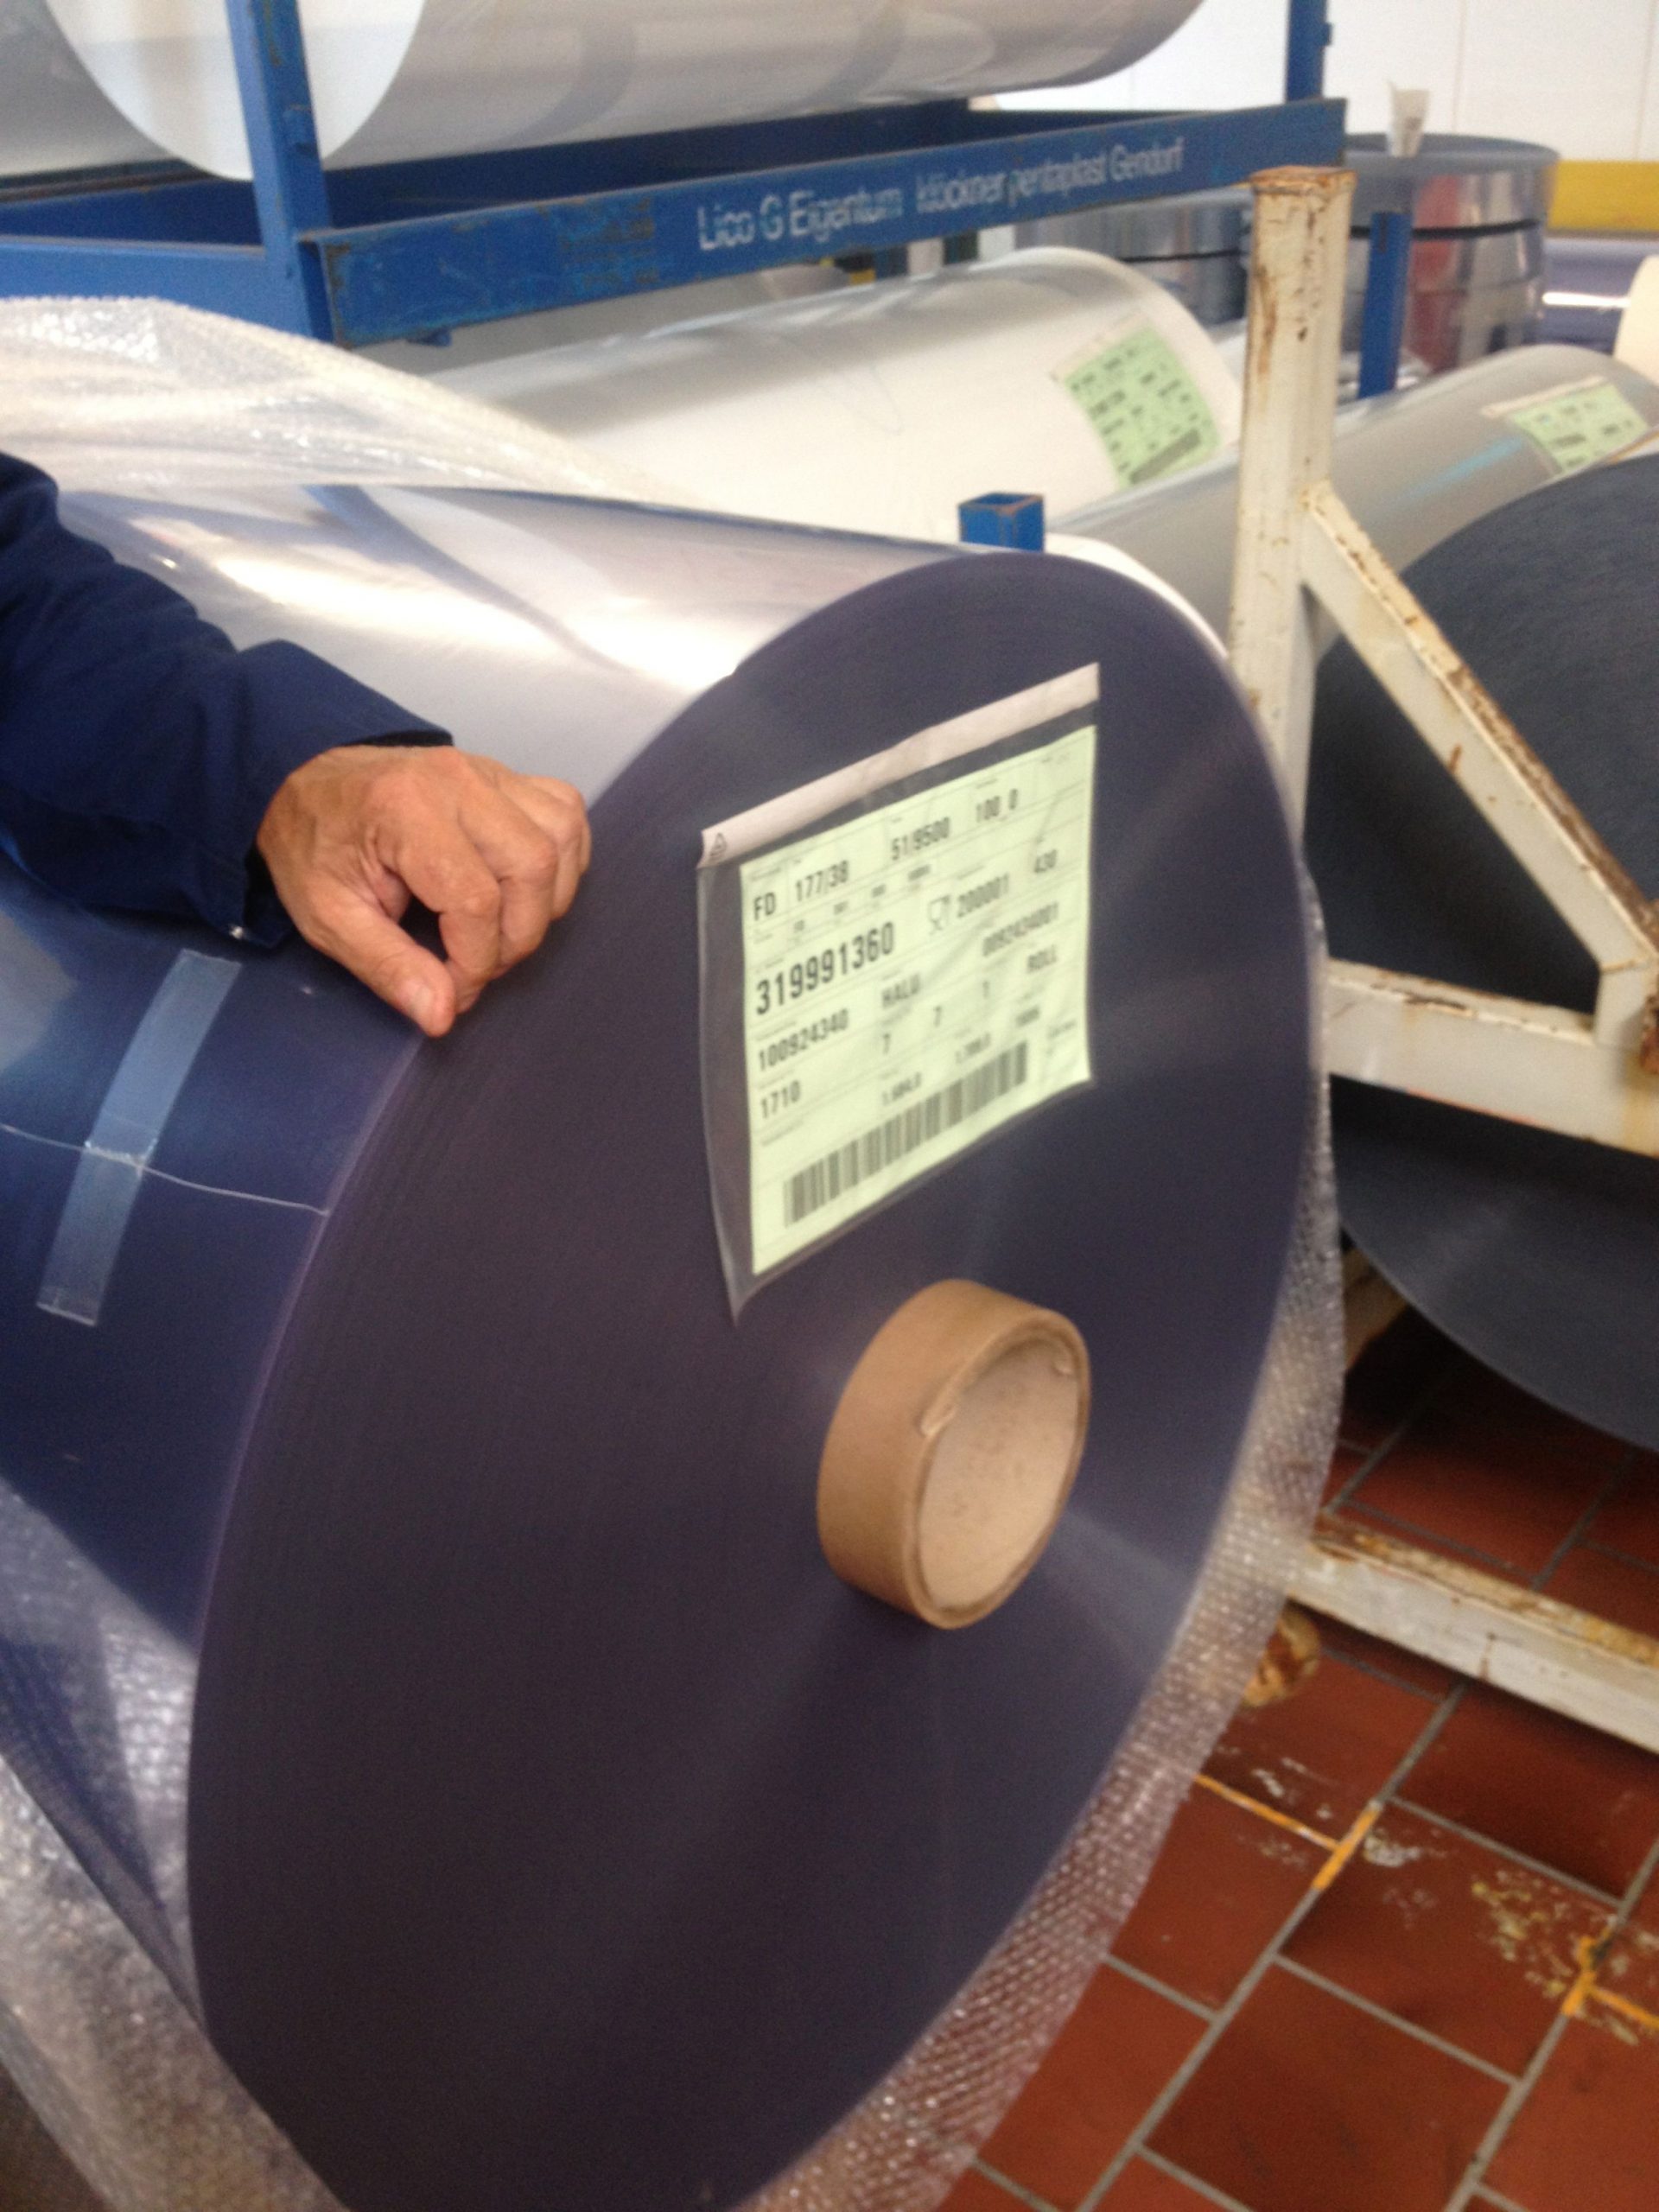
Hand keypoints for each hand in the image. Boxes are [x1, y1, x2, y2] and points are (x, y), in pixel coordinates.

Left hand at [257, 746, 589, 1036]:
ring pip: (560, 838)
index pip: (474, 899)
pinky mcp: (506, 776)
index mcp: (404, 811)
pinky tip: (527, 889)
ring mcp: (488, 772)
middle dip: (517, 936)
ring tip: (503, 928)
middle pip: (531, 867)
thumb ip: (387, 966)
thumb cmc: (314, 848)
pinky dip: (563, 860)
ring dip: (547, 900)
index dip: (475, 962)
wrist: (307, 782)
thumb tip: (443, 1015)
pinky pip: (565, 814)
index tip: (453, 989)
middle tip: (478, 963)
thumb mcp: (329, 917)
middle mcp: (457, 781)